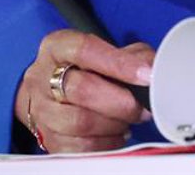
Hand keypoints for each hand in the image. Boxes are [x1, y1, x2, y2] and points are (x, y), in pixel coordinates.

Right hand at [17, 29, 154, 153]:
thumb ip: (132, 56)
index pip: (85, 50)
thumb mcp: (108, 51)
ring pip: (81, 123)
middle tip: (140, 106)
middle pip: (81, 90)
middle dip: (120, 102)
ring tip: (127, 119)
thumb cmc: (84, 69)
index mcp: (57, 47)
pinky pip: (81, 147)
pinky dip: (106, 142)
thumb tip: (152, 70)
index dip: (118, 64)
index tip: (145, 76)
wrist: (52, 93)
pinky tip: (114, 132)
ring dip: (114, 124)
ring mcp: (41, 110)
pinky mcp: (48, 139)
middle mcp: (42, 77)